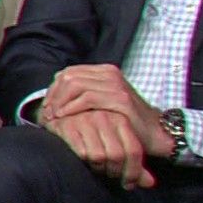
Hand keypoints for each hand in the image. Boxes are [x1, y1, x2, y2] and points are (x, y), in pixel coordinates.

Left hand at [41, 64, 173, 157]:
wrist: (156, 131)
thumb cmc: (126, 120)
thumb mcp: (103, 103)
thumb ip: (85, 95)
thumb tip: (56, 97)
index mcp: (104, 71)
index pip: (69, 72)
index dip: (54, 89)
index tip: (47, 106)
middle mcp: (109, 73)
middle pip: (69, 76)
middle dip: (54, 95)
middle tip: (47, 113)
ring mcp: (115, 85)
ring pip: (75, 85)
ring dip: (60, 102)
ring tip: (53, 117)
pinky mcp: (120, 99)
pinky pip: (87, 99)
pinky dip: (71, 108)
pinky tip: (64, 117)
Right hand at [46, 110, 156, 189]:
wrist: (60, 115)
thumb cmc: (92, 132)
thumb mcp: (117, 143)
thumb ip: (133, 162)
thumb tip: (150, 183)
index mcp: (121, 119)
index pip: (134, 150)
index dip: (133, 172)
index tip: (128, 184)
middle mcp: (105, 117)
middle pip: (117, 155)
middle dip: (114, 172)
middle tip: (110, 176)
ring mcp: (85, 120)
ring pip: (98, 156)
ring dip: (97, 168)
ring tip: (95, 168)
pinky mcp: (67, 126)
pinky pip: (81, 153)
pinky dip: (83, 162)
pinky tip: (82, 162)